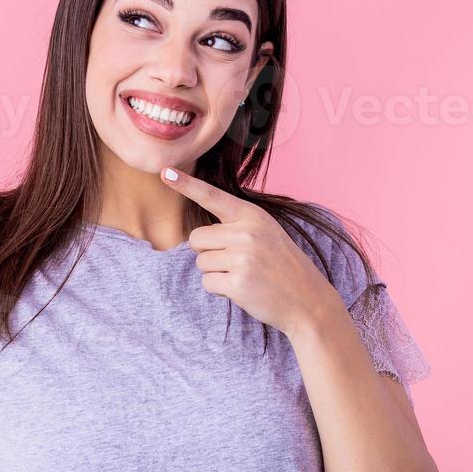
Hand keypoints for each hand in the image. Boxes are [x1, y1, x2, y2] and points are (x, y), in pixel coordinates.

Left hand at [162, 166, 335, 337]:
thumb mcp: (265, 232)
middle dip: (209, 252)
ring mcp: (242, 258)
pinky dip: (220, 289)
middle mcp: (246, 232)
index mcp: (252, 215)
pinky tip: (243, 289)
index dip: (186, 184)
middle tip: (237, 261)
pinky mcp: (238, 283)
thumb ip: (236, 225)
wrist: (307, 299)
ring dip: (216, 272)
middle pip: (196, 238)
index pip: (212, 196)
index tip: (165, 172)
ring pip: (200, 262)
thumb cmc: (280, 265)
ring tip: (244, 274)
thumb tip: (196, 234)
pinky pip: (207, 282)